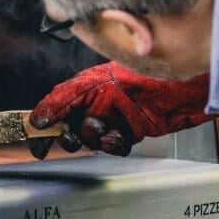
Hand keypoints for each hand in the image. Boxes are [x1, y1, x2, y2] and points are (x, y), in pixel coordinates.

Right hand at [28, 62, 214, 157]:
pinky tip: (124, 136)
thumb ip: (63, 98)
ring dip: (98, 139)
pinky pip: (114, 146)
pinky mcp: (132, 130)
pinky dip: (116, 144)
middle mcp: (98, 100)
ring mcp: (115, 116)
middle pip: (71, 127)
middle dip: (73, 136)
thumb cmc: (142, 73)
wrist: (181, 86)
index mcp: (85, 85)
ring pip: (92, 140)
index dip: (45, 125)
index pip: (56, 107)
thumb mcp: (94, 83)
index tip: (38, 142)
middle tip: (78, 136)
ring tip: (111, 130)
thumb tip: (37, 117)